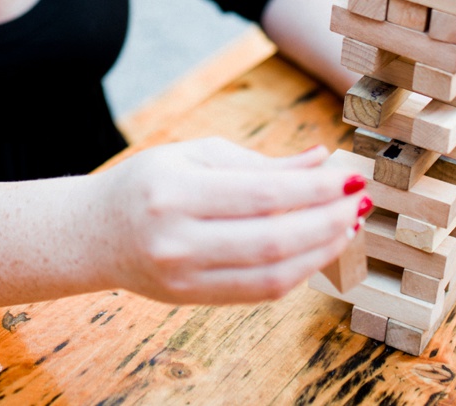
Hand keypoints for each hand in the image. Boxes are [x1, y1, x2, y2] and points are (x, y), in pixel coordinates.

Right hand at [95, 138, 371, 304]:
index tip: (352, 177)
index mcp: (175, 192)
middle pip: (274, 238)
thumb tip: (324, 160)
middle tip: (360, 202)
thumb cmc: (150, 183)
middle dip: (328, 220)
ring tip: (347, 226)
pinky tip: (318, 249)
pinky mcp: (192, 300)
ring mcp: (184, 277)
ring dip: (321, 251)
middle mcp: (177, 239)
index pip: (264, 194)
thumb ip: (262, 162)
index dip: (316, 189)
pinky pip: (260, 292)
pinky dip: (299, 271)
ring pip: (273, 273)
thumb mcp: (198, 156)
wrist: (95, 233)